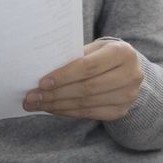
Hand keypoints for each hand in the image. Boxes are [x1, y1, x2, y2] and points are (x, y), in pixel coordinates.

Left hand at [23, 38, 142, 121]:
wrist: (127, 70)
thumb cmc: (102, 56)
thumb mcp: (93, 48)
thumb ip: (74, 57)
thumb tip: (41, 70)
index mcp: (122, 52)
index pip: (88, 66)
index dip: (64, 76)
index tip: (42, 83)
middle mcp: (131, 75)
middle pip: (87, 88)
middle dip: (56, 94)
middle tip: (32, 97)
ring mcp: (128, 96)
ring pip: (86, 104)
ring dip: (57, 106)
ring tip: (36, 104)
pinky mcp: (121, 111)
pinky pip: (88, 114)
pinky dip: (67, 112)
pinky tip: (52, 109)